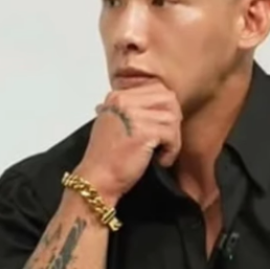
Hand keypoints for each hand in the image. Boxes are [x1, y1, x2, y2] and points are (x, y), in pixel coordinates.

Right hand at [75, 82, 181, 202]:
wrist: (97, 179)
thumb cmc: (107, 158)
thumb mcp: (116, 123)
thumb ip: (134, 110)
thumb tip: (165, 103)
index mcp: (117, 97)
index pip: (156, 89)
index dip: (165, 109)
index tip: (162, 128)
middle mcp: (124, 101)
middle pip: (168, 98)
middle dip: (172, 120)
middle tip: (166, 140)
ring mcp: (133, 114)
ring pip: (172, 117)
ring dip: (173, 138)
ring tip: (161, 153)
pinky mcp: (144, 131)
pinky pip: (172, 134)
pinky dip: (172, 150)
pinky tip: (161, 160)